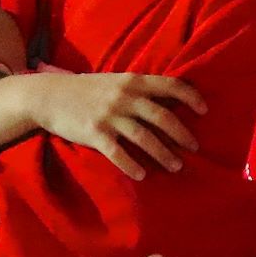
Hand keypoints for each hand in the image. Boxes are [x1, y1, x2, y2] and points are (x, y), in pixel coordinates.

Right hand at [29, 70, 206, 181]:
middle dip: (182, 134)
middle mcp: (126, 96)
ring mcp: (110, 115)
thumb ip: (141, 89)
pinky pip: (118, 153)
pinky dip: (132, 165)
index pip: (171, 85)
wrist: (51, 95)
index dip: (191, 97)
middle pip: (163, 116)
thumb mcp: (117, 81)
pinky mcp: (95, 133)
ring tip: (176, 166)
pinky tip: (142, 176)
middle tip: (195, 148)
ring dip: (163, 154)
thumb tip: (171, 101)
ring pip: (145, 138)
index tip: (205, 111)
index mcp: (134, 80)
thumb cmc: (89, 89)